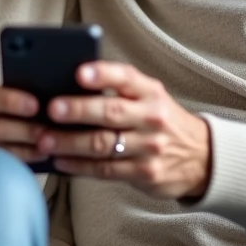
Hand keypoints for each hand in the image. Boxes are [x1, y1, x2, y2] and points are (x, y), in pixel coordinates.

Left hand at [37, 62, 212, 199]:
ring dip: (70, 142)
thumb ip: (117, 91)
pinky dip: (79, 166)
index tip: (79, 73)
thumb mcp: (149, 98)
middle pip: (110, 111)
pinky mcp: (145, 173)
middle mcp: (152, 117)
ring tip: (44, 139)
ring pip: (103, 144)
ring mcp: (150, 147)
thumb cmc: (159, 121)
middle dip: (78, 110)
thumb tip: (65, 87)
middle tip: (52, 109)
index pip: (126, 77)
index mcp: (150, 91)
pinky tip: (60, 160)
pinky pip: (105, 170)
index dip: (102, 74)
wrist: (201, 157)